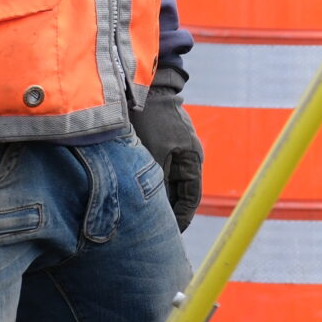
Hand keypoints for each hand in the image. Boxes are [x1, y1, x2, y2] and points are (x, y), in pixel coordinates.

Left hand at [134, 67, 203, 230]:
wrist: (140, 84)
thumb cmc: (148, 119)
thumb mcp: (152, 155)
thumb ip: (156, 184)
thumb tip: (157, 212)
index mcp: (191, 159)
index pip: (190, 199)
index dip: (181, 221)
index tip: (168, 238)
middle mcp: (186, 154)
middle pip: (178, 192)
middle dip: (166, 211)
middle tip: (150, 231)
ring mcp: (172, 145)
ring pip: (165, 181)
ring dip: (154, 196)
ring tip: (137, 214)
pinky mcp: (158, 139)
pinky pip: (156, 169)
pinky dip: (147, 182)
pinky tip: (130, 191)